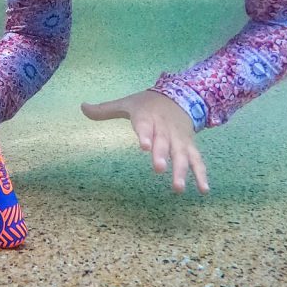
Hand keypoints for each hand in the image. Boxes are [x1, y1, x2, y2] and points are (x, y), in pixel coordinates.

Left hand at [81, 89, 209, 194]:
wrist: (180, 96)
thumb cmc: (147, 104)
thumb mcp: (127, 103)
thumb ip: (105, 109)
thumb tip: (82, 107)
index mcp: (148, 117)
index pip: (145, 125)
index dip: (144, 134)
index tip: (143, 146)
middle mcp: (164, 129)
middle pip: (163, 142)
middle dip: (162, 155)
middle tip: (159, 169)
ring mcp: (178, 139)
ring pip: (182, 154)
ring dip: (182, 171)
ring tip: (178, 188)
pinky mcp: (189, 146)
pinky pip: (197, 160)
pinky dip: (201, 174)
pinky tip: (203, 190)